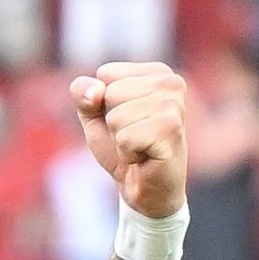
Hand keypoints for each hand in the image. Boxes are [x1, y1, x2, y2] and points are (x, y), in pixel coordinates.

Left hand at [72, 62, 189, 218]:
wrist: (144, 187)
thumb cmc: (122, 147)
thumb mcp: (93, 117)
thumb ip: (83, 95)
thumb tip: (94, 90)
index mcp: (156, 72)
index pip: (106, 74)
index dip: (102, 103)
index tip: (124, 119)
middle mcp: (171, 83)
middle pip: (111, 93)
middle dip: (111, 122)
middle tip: (132, 136)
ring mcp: (175, 106)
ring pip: (117, 117)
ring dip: (120, 139)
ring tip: (139, 146)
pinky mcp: (171, 130)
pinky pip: (125, 138)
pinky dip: (127, 153)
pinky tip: (144, 156)